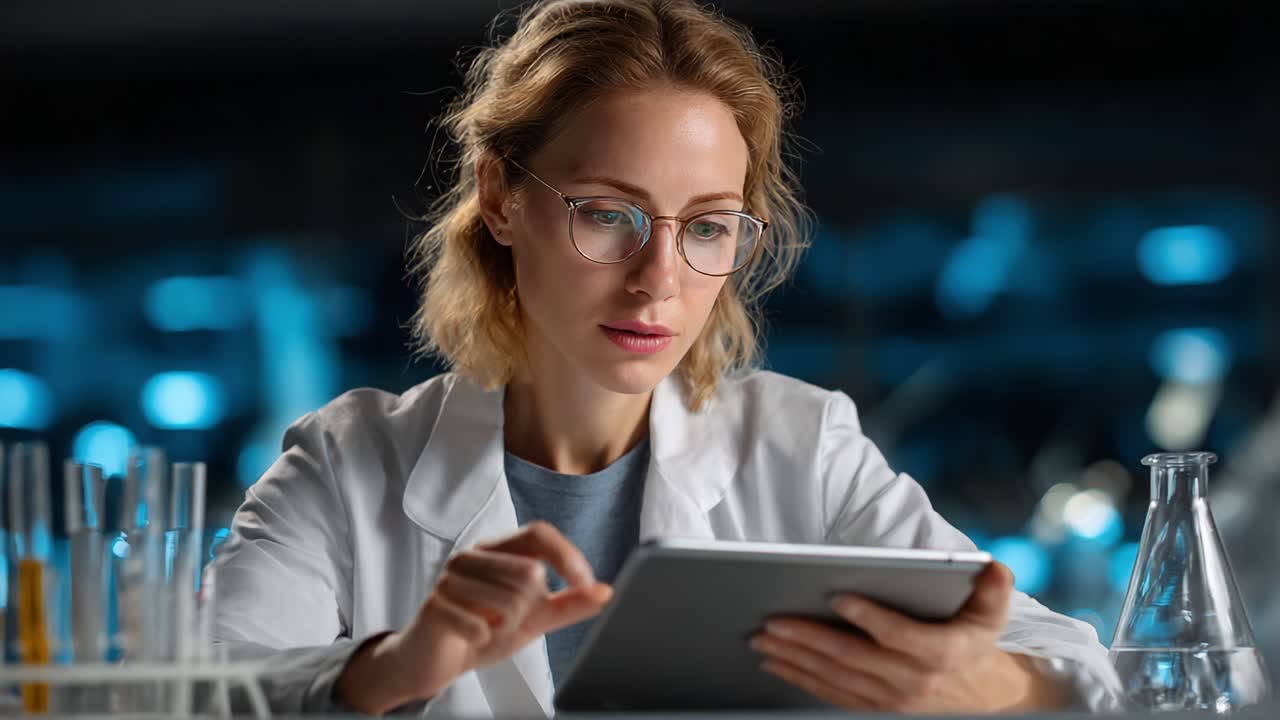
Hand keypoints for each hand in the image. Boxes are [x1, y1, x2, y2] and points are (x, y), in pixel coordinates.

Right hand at [336, 521, 612, 713]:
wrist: (434, 660)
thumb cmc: (483, 629)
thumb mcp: (533, 618)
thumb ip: (568, 605)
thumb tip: (604, 591)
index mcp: (497, 550)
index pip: (539, 533)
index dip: (567, 556)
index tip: (587, 584)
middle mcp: (472, 555)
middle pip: (529, 571)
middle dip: (530, 608)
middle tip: (509, 619)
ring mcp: (450, 577)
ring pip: (509, 599)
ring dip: (508, 625)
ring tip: (489, 627)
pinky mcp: (435, 604)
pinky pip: (481, 624)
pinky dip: (484, 637)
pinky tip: (472, 636)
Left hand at [749, 561, 1067, 712]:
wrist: (984, 700)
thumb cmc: (975, 645)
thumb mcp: (992, 615)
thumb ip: (993, 589)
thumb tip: (992, 567)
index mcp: (941, 653)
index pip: (899, 635)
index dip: (867, 616)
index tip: (836, 596)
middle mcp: (913, 682)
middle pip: (852, 658)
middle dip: (808, 638)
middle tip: (772, 620)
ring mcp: (891, 701)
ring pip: (834, 679)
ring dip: (794, 659)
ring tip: (762, 639)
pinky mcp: (874, 711)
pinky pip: (831, 696)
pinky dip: (800, 679)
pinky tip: (775, 663)